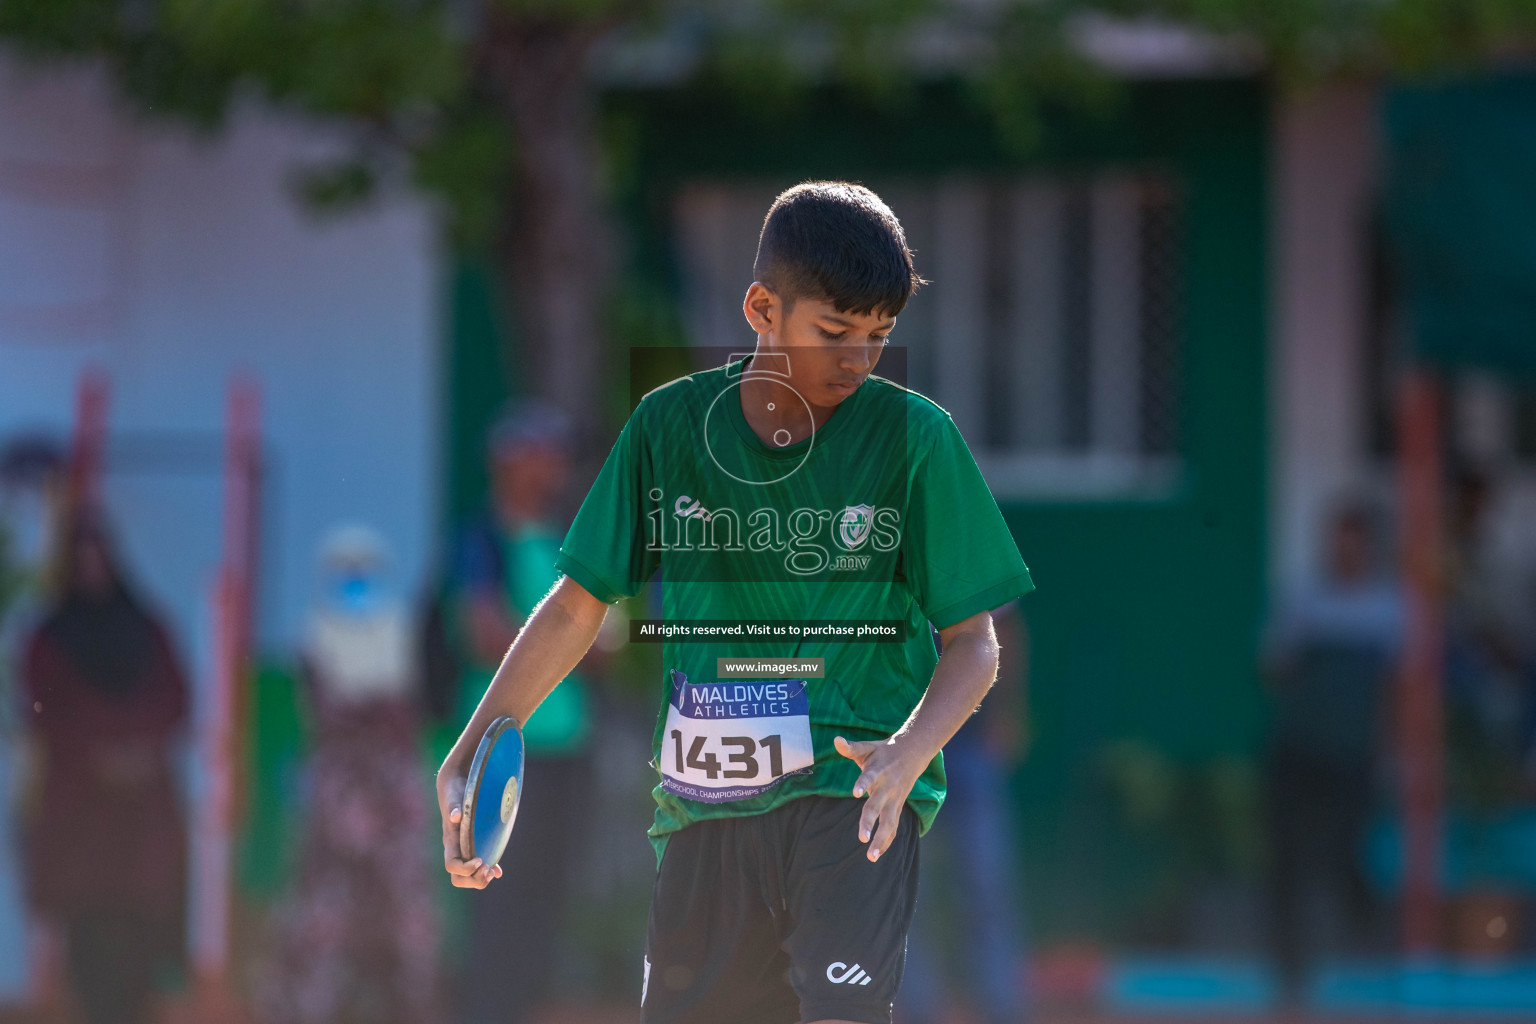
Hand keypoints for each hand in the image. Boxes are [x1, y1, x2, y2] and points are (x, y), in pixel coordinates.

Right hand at [437, 770, 500, 888]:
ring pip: (466, 877)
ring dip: (480, 879)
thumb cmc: (456, 791)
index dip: (465, 868)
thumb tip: (456, 816)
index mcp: (450, 840)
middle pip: (457, 878)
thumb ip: (455, 806)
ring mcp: (463, 849)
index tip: (480, 860)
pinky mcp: (472, 846)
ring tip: (493, 872)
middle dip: (473, 880)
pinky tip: (498, 871)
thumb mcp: (455, 796)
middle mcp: (455, 848)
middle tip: (488, 870)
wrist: (457, 785)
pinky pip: (477, 867)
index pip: (451, 865)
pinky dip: (488, 871)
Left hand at [834, 734, 928, 862]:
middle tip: (862, 838)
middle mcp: (887, 787)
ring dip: (881, 840)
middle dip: (870, 822)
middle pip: (878, 806)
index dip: (863, 784)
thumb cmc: (884, 751)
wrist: (913, 752)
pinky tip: (877, 855)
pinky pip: (893, 827)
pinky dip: (887, 841)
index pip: (869, 777)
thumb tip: (836, 740)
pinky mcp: (898, 807)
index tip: (855, 793)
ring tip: (871, 856)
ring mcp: (894, 799)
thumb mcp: (868, 746)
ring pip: (889, 822)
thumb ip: (851, 747)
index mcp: (878, 770)